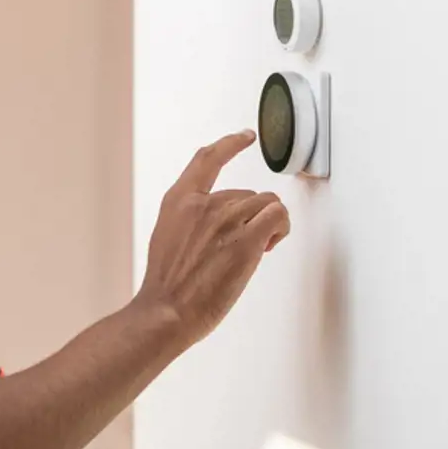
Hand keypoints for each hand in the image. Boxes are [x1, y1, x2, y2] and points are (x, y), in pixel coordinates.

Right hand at [136, 130, 292, 341]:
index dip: (229, 145)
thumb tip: (221, 224)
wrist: (167, 311)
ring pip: (266, 204)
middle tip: (246, 245)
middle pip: (247, 193)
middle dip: (252, 217)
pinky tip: (270, 246)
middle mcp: (202, 205)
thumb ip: (192, 220)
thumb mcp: (168, 238)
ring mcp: (225, 221)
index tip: (244, 136)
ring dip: (268, 225)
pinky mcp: (247, 241)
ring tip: (258, 249)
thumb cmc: (167, 285)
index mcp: (179, 202)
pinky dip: (280, 228)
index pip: (207, 160)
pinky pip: (278, 217)